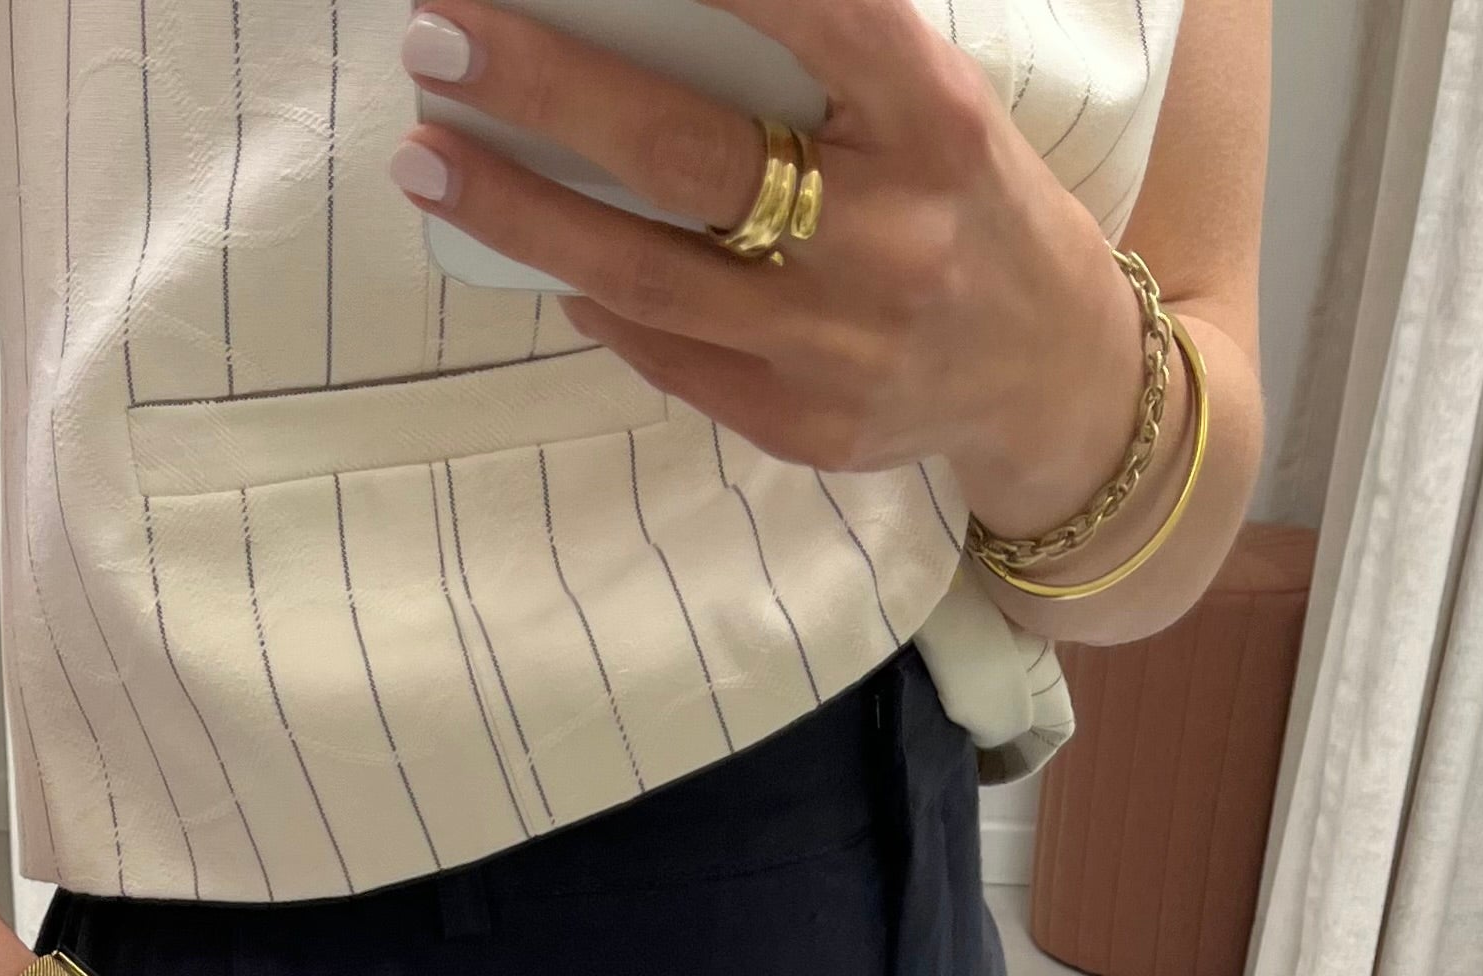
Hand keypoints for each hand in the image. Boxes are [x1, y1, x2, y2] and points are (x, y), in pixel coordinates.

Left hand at [388, 0, 1146, 540]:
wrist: (1052, 374)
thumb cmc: (960, 200)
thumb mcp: (920, 101)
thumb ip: (814, 55)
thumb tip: (634, 15)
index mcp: (930, 121)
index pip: (808, 15)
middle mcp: (892, 236)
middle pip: (686, 157)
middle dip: (545, 90)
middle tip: (440, 38)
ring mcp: (845, 347)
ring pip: (649, 278)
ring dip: (520, 214)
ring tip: (430, 158)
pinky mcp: (810, 427)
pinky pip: (672, 356)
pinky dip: (594, 298)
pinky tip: (532, 252)